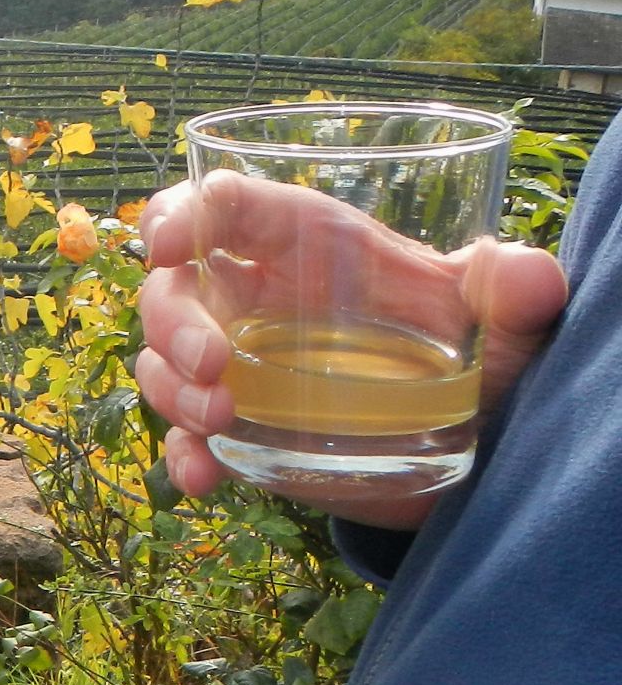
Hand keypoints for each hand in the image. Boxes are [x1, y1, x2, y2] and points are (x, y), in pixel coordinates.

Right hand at [134, 177, 567, 525]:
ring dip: (172, 388)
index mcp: (302, 244)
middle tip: (214, 366)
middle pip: (173, 289)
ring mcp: (237, 364)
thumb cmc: (468, 349)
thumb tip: (523, 276)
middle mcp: (255, 297)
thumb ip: (515, 290)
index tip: (165, 245)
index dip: (178, 215)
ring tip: (219, 421)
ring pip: (161, 360)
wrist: (467, 435)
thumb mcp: (498, 318)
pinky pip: (183, 435)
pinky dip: (180, 454)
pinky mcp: (238, 427)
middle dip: (173, 323)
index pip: (221, 206)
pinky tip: (201, 477)